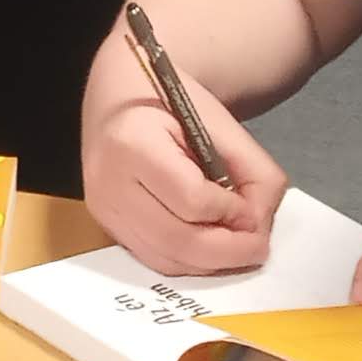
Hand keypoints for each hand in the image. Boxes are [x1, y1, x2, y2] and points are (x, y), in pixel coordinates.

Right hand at [83, 41, 288, 274]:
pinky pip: (153, 260)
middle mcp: (108, 183)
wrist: (117, 97)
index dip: (230, 211)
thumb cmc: (169, 105)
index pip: (191, 198)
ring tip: (238, 249)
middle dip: (228, 251)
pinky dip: (189, 263)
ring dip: (211, 264)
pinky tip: (211, 249)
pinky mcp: (106, 227)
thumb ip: (254, 172)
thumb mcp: (220, 124)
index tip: (251, 208)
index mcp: (133, 143)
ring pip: (165, 259)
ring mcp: (102, 209)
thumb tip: (258, 226)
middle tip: (259, 248)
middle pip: (176, 239)